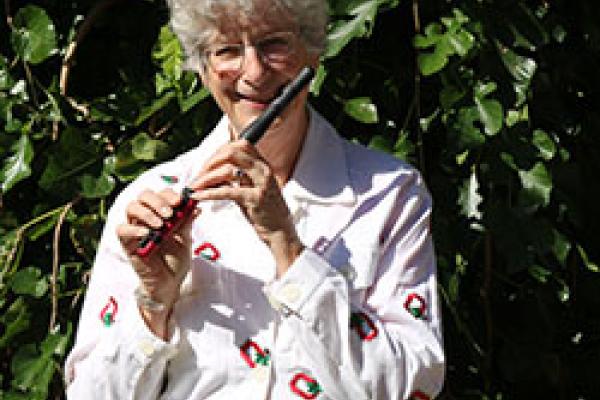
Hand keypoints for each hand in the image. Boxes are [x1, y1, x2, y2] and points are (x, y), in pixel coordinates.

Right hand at [117, 188, 198, 336]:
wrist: (171, 282)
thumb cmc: (177, 258)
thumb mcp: (185, 237)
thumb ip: (187, 221)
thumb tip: (195, 204)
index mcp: (160, 212)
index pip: (160, 193)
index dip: (169, 194)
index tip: (180, 202)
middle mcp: (146, 217)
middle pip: (143, 195)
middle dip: (158, 201)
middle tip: (170, 213)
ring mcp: (135, 229)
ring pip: (131, 207)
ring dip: (147, 213)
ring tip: (161, 225)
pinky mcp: (127, 244)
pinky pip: (122, 230)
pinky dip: (134, 229)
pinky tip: (148, 234)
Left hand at [189, 139, 302, 275]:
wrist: (280, 232)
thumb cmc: (265, 212)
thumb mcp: (252, 189)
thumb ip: (237, 179)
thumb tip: (214, 174)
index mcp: (263, 165)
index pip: (240, 145)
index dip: (221, 151)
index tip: (208, 163)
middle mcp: (264, 170)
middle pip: (232, 152)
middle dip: (211, 161)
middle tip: (198, 174)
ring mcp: (261, 184)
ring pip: (228, 169)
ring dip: (206, 177)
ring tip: (194, 186)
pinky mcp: (255, 199)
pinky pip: (227, 191)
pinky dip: (209, 193)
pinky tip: (198, 196)